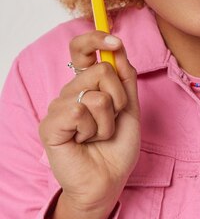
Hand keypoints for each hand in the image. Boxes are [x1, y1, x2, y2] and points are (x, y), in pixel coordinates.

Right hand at [39, 32, 140, 213]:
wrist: (109, 180)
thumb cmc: (117, 147)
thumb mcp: (130, 107)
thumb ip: (124, 77)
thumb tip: (117, 46)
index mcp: (86, 85)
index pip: (81, 50)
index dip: (95, 38)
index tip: (115, 41)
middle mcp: (70, 92)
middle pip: (101, 70)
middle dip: (119, 98)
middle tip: (112, 119)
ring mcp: (58, 107)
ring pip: (95, 95)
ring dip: (107, 120)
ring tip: (99, 135)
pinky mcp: (50, 125)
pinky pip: (79, 111)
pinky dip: (92, 129)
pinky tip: (85, 142)